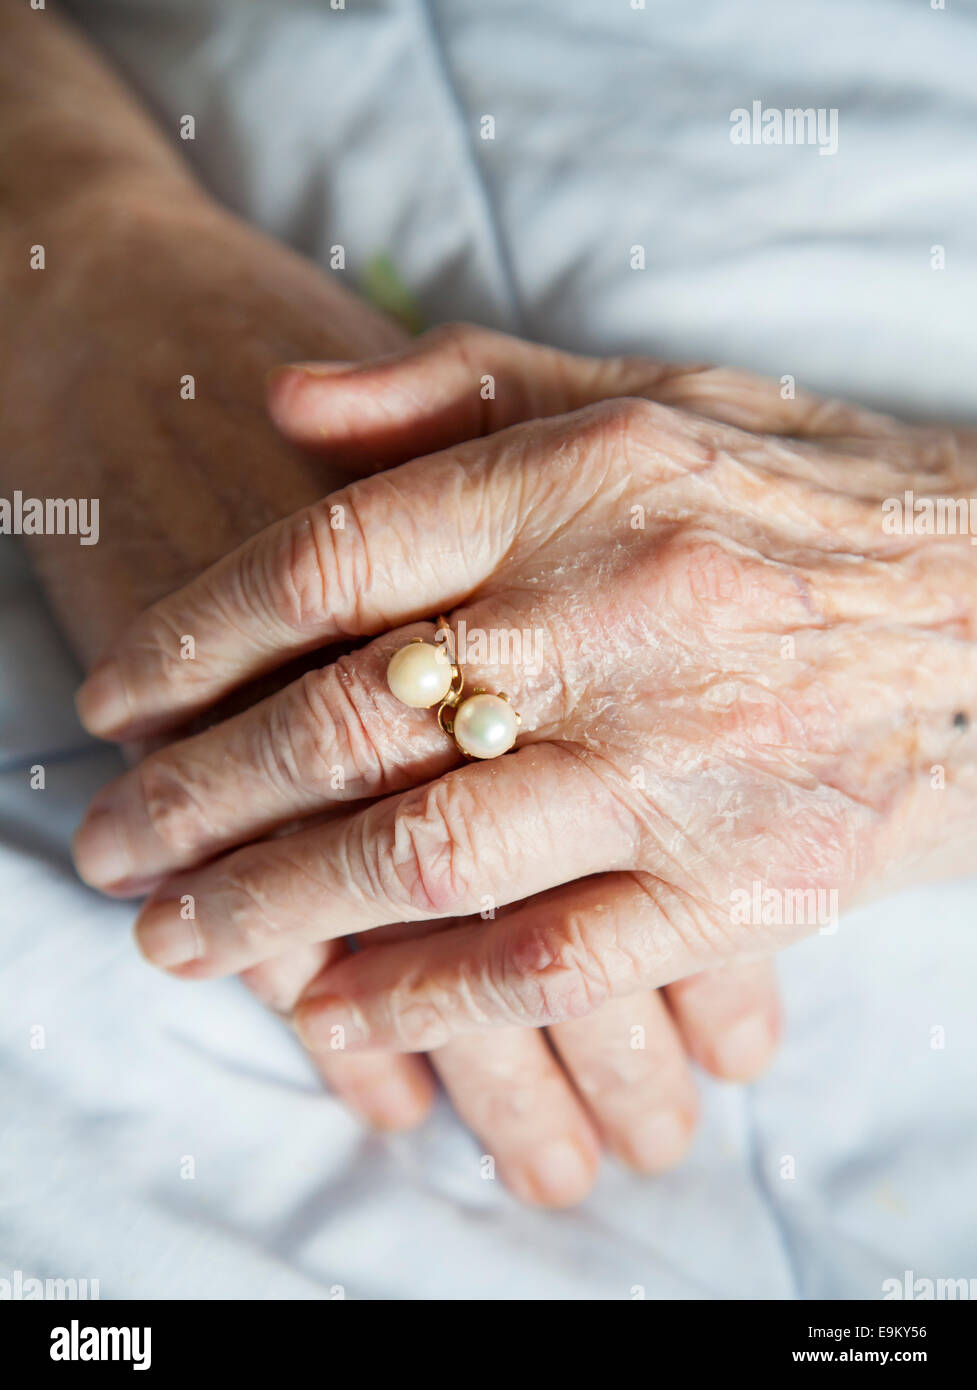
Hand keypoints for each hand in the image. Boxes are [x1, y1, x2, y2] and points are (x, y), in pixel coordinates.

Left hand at [43, 290, 779, 1200]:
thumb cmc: (811, 495)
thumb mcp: (646, 394)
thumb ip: (457, 388)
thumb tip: (284, 397)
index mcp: (581, 485)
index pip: (326, 561)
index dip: (191, 639)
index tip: (117, 704)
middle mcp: (617, 619)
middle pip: (343, 720)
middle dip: (194, 797)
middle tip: (112, 843)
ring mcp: (678, 764)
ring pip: (422, 852)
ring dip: (272, 910)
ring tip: (177, 941)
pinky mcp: (741, 884)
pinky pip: (545, 960)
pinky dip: (423, 996)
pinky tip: (340, 1009)